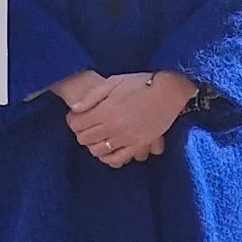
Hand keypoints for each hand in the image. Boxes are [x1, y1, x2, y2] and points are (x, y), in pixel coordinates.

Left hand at [64, 70, 198, 168]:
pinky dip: (109, 157)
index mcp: (106, 110)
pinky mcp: (139, 145)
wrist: (169, 91)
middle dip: (81, 133)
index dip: (72, 121)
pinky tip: (108, 150)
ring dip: (93, 145)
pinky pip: (117, 159)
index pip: (77, 124)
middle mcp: (114, 126)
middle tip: (85, 127)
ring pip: (98, 151)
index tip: (75, 118)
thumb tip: (74, 108)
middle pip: (85, 139)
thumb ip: (92, 96)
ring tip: (97, 137)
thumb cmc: (141, 83)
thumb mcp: (113, 82)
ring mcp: (126, 138)